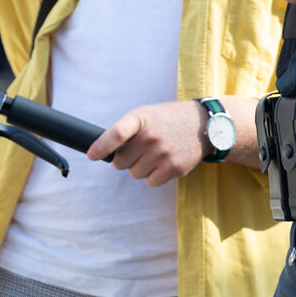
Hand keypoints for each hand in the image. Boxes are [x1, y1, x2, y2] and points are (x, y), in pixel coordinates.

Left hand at [87, 101, 211, 186]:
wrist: (204, 125)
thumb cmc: (168, 120)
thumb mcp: (146, 114)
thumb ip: (126, 129)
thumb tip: (102, 152)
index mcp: (141, 118)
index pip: (116, 134)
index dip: (101, 147)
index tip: (92, 155)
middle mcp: (151, 136)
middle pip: (120, 162)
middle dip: (125, 159)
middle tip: (138, 150)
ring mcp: (164, 153)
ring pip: (135, 174)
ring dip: (140, 168)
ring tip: (154, 154)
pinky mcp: (175, 168)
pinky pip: (151, 182)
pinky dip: (153, 176)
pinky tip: (163, 162)